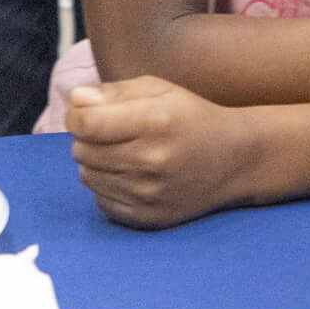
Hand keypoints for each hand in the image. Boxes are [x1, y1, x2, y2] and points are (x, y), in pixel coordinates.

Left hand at [63, 77, 260, 228]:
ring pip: (87, 176)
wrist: (233, 161)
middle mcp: (152, 161)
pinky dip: (106, 185)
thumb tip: (76, 101)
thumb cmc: (190, 118)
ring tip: (121, 151)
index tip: (85, 111)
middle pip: (81, 150)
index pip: (87, 124)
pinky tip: (129, 174)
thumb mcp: (159, 90)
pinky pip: (100, 200)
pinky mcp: (148, 218)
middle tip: (110, 130)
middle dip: (86, 137)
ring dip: (95, 161)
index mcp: (155, 122)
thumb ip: (113, 92)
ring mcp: (149, 194)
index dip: (76, 114)